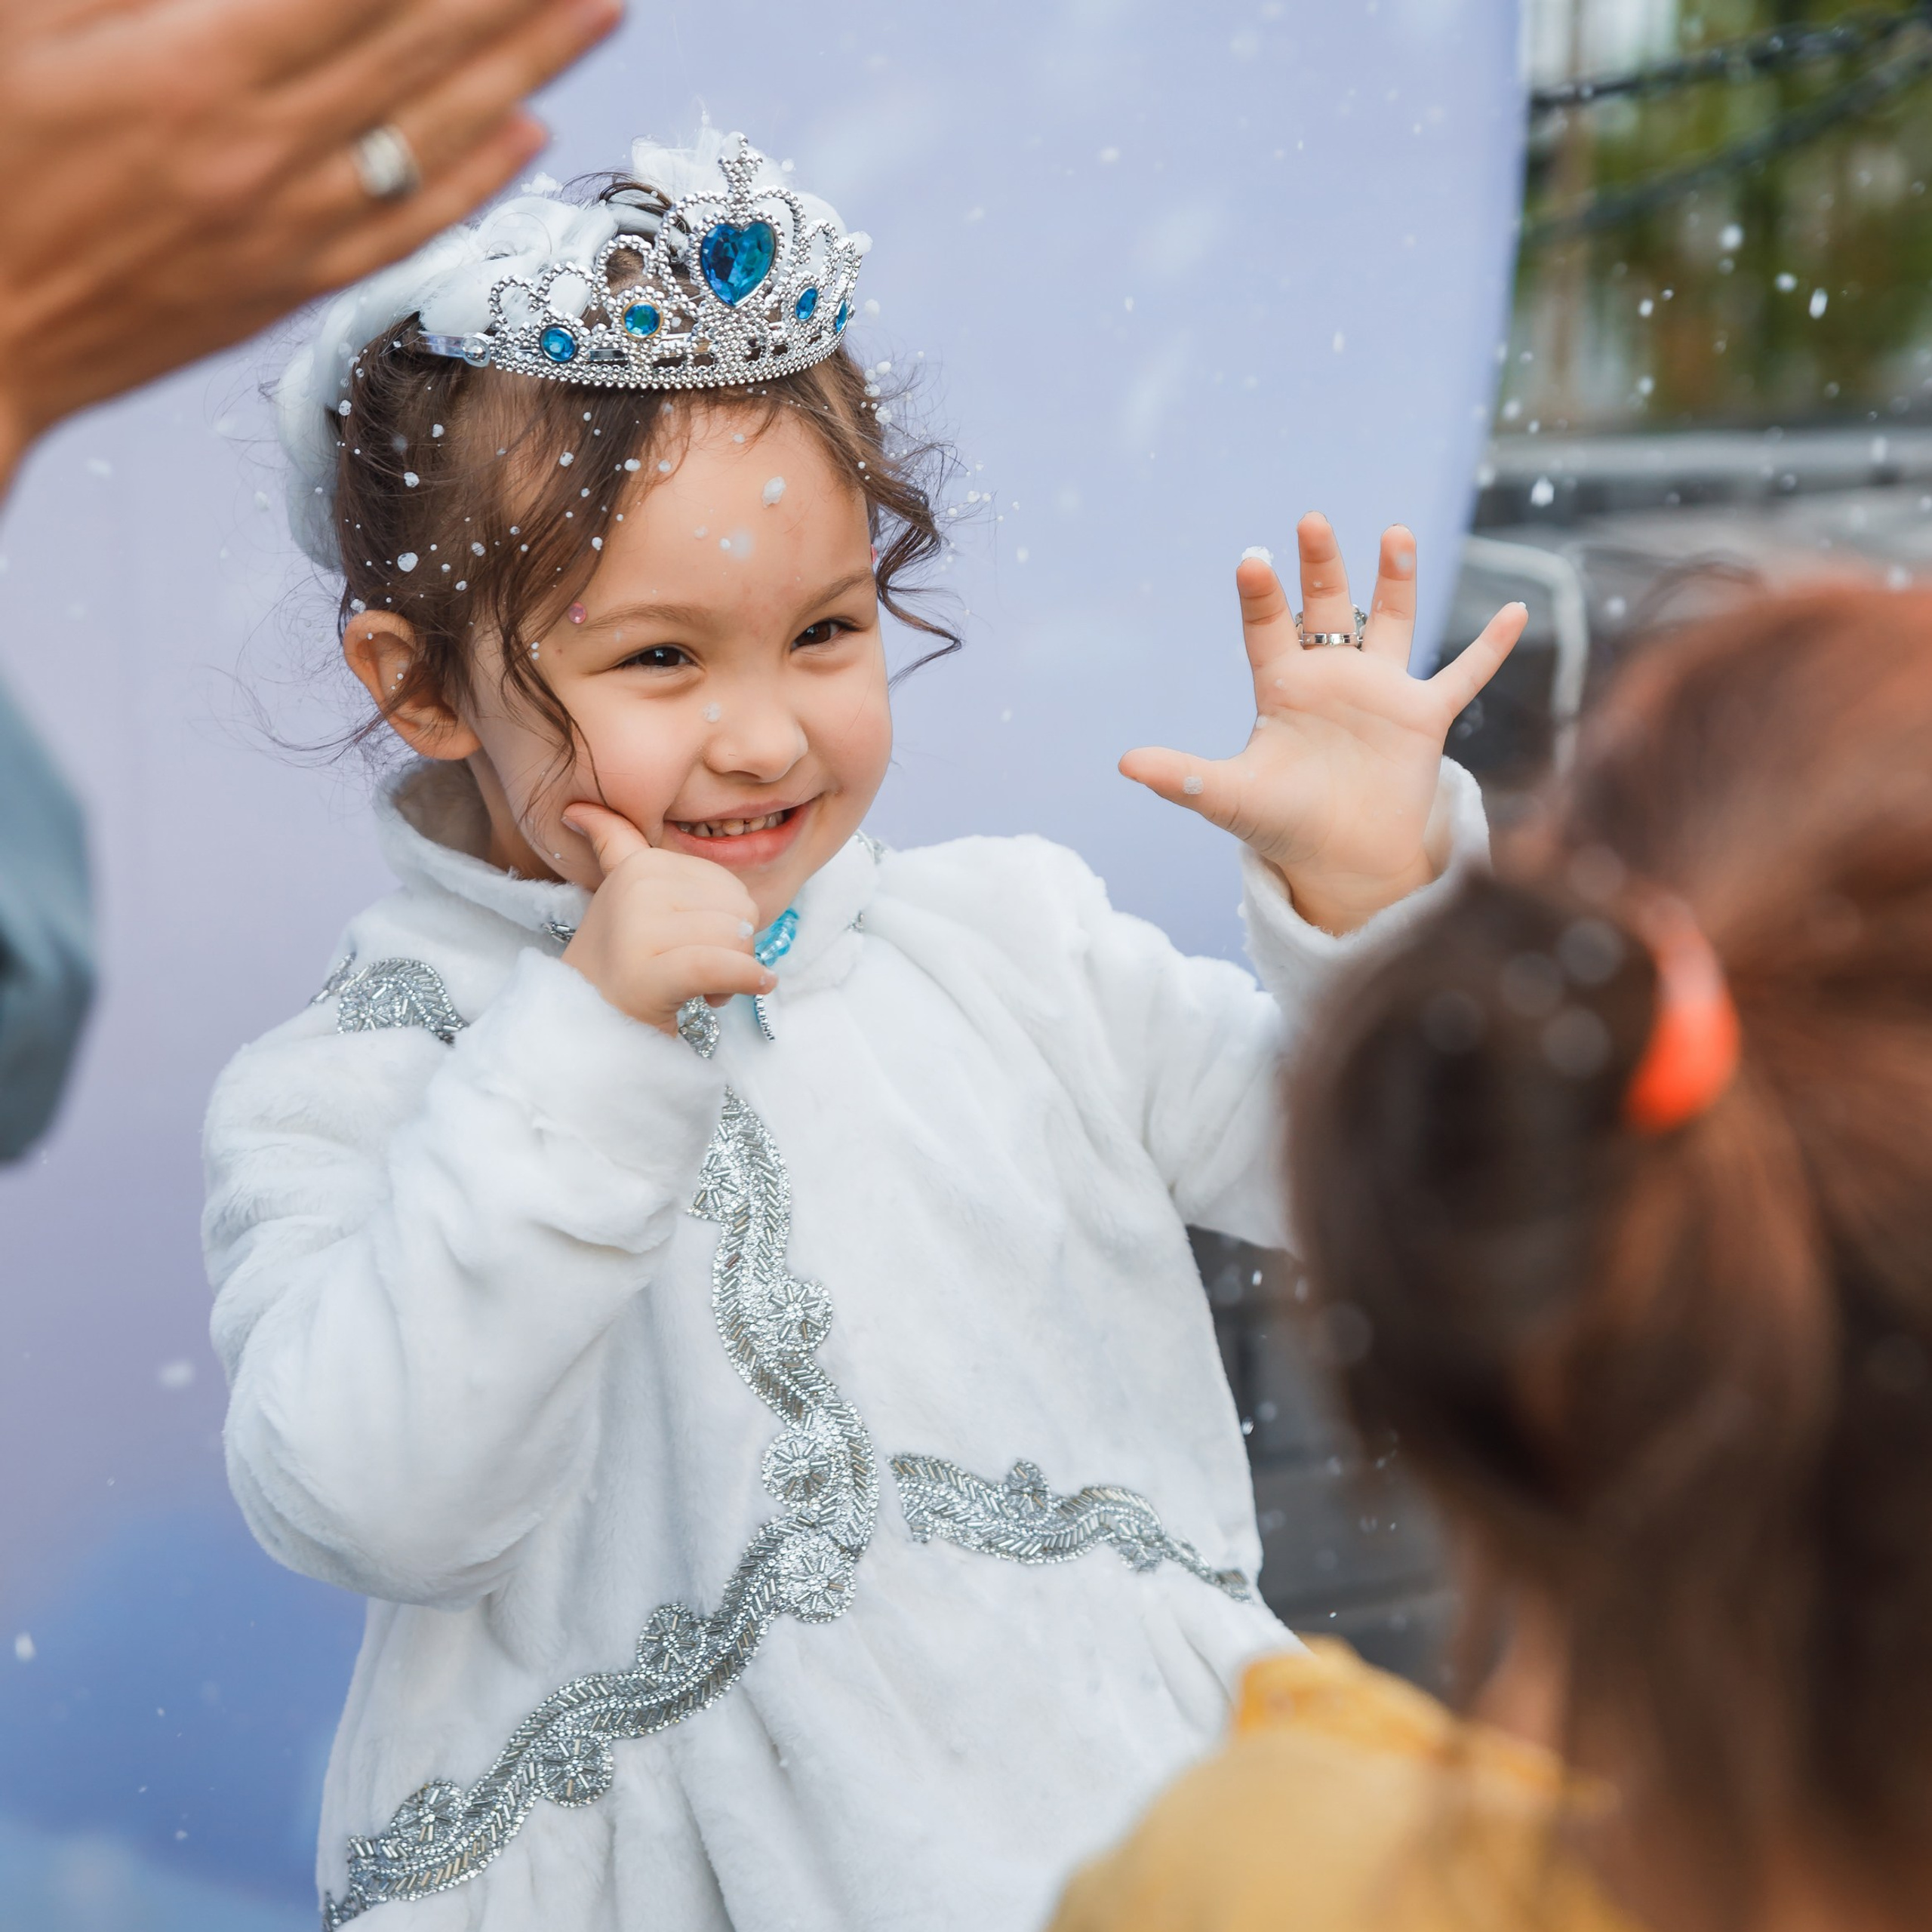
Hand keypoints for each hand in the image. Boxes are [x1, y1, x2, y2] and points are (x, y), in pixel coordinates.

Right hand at [0, 0, 619, 488]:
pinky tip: (531, 133)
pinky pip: (408, 227)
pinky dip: (478, 178)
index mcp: (193, 70)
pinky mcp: (290, 285)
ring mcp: (286, 227)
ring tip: (594, 17)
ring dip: (527, 68)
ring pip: (436, 136)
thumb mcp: (33, 26)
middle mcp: (262, 152)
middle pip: (419, 49)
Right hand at [558, 804, 773, 1033]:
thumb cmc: (622, 961)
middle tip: (702, 975)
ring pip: (736, 940)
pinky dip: (746, 980)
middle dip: (735, 949)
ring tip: (700, 989)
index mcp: (642, 864)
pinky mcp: (650, 974)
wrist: (587, 1023)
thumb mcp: (618, 892)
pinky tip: (751, 987)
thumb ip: (614, 843)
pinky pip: (720, 966)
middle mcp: (639, 887)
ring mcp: (640, 929)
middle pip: (740, 912)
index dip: (728, 923)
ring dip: (732, 976)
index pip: (729, 888)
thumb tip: (579, 809)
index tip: (696, 945)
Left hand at [1120, 513, 1525, 935]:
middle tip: (1311, 521)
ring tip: (1394, 533)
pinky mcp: (1424, 717)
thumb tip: (1123, 765)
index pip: (1267, 629)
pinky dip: (1490, 647)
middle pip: (1326, 607)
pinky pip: (1463, 674)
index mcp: (1282, 688)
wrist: (1343, 864)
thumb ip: (1183, 777)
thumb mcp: (1230, 799)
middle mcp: (1331, 677)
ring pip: (1391, 622)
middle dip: (1320, 566)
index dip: (1261, 597)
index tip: (1251, 561)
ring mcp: (1380, 692)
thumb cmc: (1283, 827)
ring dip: (1395, 581)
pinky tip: (1517, 610)